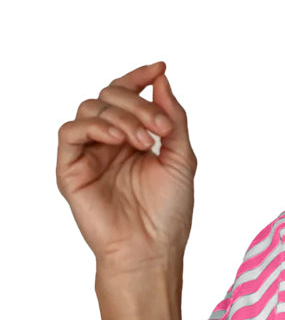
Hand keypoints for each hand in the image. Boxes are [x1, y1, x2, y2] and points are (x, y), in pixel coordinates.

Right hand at [55, 60, 196, 272]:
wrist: (152, 251)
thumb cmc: (168, 214)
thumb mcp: (181, 158)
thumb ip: (173, 118)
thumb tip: (162, 79)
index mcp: (132, 139)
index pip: (127, 96)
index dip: (140, 78)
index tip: (159, 68)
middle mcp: (108, 143)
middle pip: (109, 96)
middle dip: (136, 103)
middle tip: (159, 128)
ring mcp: (88, 155)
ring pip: (90, 109)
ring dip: (120, 116)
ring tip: (141, 141)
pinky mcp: (70, 170)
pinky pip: (69, 132)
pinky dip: (93, 127)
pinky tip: (117, 140)